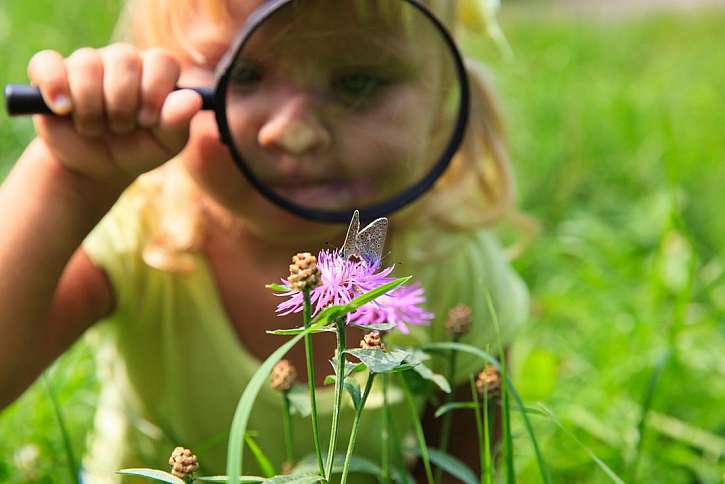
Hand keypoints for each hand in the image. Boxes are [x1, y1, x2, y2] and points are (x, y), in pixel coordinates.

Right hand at [27, 43, 201, 185]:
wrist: (98, 168)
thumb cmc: (138, 150)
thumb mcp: (164, 144)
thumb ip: (178, 122)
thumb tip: (193, 100)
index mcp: (155, 72)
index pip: (162, 61)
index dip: (155, 91)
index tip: (148, 120)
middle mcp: (122, 61)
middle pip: (124, 59)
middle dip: (123, 104)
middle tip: (121, 128)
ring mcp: (86, 64)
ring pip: (87, 64)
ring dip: (91, 106)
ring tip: (94, 129)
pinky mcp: (52, 75)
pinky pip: (47, 64)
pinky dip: (54, 86)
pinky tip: (63, 109)